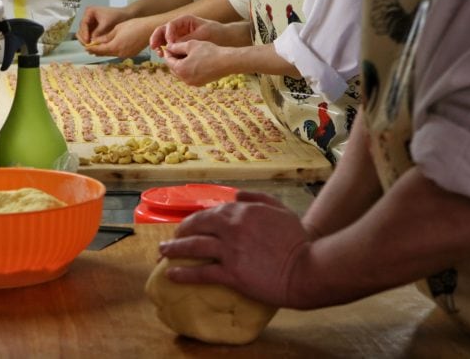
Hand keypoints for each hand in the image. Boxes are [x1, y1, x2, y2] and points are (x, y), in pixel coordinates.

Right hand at [76, 6, 131, 44]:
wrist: (125, 16)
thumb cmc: (116, 16)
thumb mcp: (106, 24)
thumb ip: (98, 32)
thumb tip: (91, 41)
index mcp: (89, 11)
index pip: (83, 23)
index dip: (84, 33)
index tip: (87, 40)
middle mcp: (88, 17)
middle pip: (81, 28)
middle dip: (83, 37)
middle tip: (87, 45)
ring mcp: (90, 23)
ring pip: (84, 33)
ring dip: (85, 40)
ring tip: (89, 47)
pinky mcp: (93, 28)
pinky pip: (89, 35)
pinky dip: (90, 40)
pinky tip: (92, 46)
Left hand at [83, 16, 154, 58]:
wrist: (150, 29)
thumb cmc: (134, 25)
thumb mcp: (117, 29)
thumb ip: (106, 37)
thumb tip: (97, 41)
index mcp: (115, 46)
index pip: (99, 50)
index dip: (92, 49)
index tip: (85, 47)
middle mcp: (120, 53)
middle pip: (105, 53)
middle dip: (97, 51)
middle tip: (89, 48)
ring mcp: (126, 55)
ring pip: (112, 54)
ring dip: (105, 51)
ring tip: (98, 48)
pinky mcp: (131, 54)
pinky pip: (119, 53)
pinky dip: (113, 50)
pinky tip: (111, 46)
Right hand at [149, 15, 221, 54]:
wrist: (226, 38)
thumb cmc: (216, 33)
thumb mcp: (202, 34)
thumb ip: (187, 38)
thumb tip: (173, 45)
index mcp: (185, 20)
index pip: (170, 25)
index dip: (167, 34)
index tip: (169, 43)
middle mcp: (180, 27)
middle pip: (163, 31)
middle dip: (157, 38)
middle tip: (154, 47)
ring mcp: (180, 35)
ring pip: (164, 39)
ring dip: (159, 45)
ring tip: (158, 53)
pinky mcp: (181, 44)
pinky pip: (170, 46)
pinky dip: (166, 51)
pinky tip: (165, 56)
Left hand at [158, 191, 310, 306]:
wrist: (308, 268)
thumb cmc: (298, 240)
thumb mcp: (280, 209)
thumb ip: (257, 198)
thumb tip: (236, 194)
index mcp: (243, 211)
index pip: (211, 212)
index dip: (196, 219)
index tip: (188, 226)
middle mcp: (232, 227)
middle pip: (197, 226)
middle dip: (180, 232)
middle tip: (170, 239)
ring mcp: (230, 251)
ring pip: (193, 246)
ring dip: (174, 249)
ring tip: (162, 253)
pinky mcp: (231, 274)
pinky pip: (201, 272)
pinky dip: (184, 273)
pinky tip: (171, 274)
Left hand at [161, 39, 236, 85]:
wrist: (226, 62)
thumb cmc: (209, 51)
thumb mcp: (191, 45)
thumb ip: (177, 46)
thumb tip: (168, 46)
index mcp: (180, 69)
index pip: (168, 60)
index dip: (168, 52)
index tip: (168, 46)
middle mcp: (184, 79)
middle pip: (173, 68)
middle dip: (173, 59)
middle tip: (174, 50)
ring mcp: (192, 83)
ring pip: (181, 73)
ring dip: (180, 65)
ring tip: (184, 55)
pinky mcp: (200, 84)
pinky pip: (189, 76)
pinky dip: (188, 70)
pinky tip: (193, 62)